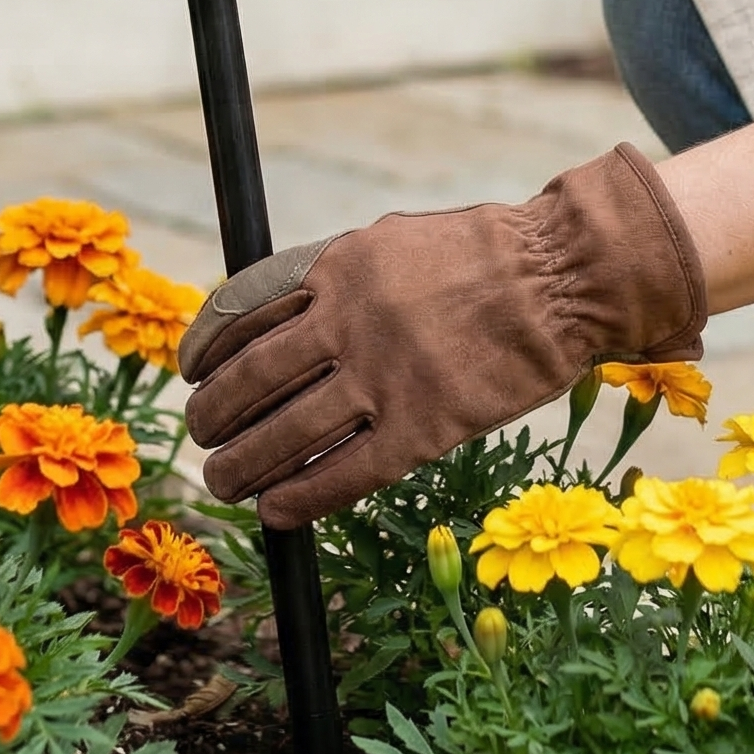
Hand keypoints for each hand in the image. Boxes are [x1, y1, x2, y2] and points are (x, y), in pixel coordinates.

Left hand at [177, 144, 706, 527]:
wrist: (562, 279)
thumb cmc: (480, 258)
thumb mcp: (392, 241)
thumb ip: (333, 276)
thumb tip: (274, 318)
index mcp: (337, 265)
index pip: (241, 310)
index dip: (206, 349)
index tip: (191, 373)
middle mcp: (349, 318)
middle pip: (250, 380)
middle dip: (213, 416)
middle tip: (202, 438)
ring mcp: (384, 375)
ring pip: (285, 435)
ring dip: (242, 466)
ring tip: (224, 483)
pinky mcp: (423, 427)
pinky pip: (342, 476)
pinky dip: (298, 499)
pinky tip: (275, 512)